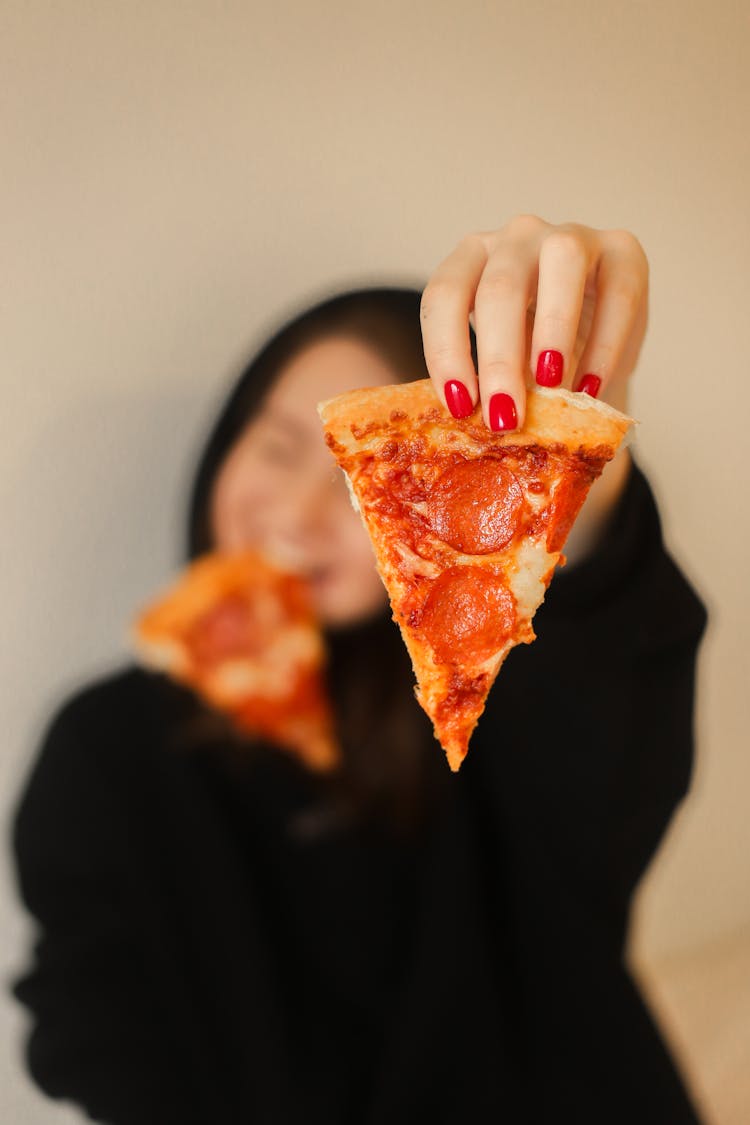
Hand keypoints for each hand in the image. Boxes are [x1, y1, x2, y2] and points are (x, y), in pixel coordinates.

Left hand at [420, 214, 648, 430]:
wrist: (594, 348)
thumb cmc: (535, 355)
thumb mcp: (502, 364)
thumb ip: (485, 383)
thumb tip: (469, 426)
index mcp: (472, 259)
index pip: (445, 294)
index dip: (445, 350)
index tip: (459, 407)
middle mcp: (517, 237)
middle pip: (499, 286)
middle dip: (499, 358)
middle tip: (504, 417)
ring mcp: (572, 236)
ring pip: (561, 261)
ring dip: (553, 329)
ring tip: (550, 386)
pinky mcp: (624, 252)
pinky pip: (617, 292)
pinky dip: (605, 345)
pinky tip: (591, 388)